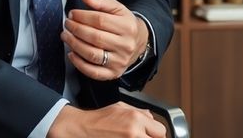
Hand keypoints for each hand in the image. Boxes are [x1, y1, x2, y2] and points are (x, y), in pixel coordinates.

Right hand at [47, 103, 164, 137]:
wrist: (81, 129)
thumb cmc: (98, 120)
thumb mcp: (121, 107)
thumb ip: (140, 112)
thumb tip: (151, 117)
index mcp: (136, 119)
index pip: (161, 131)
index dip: (156, 134)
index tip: (152, 134)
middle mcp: (134, 133)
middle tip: (143, 136)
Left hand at [62, 0, 148, 80]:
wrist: (139, 42)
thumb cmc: (125, 25)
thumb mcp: (118, 9)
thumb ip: (101, 2)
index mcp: (127, 27)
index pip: (100, 20)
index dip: (83, 16)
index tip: (73, 14)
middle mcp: (125, 45)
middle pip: (95, 37)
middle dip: (76, 29)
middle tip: (67, 24)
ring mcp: (120, 61)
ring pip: (92, 54)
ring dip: (74, 45)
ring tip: (66, 36)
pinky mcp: (114, 73)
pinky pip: (93, 72)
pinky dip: (79, 64)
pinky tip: (72, 54)